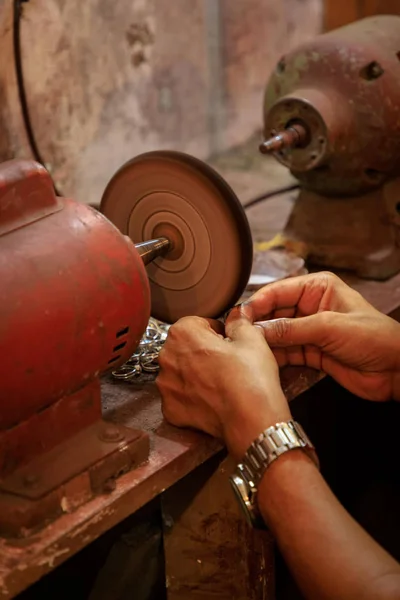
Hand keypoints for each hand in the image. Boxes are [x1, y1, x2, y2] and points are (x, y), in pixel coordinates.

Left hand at [156, 308, 290, 458]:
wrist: (251, 421)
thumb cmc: (251, 378)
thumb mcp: (252, 338)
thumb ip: (238, 321)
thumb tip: (236, 316)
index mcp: (182, 333)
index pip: (197, 323)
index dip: (216, 332)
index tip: (227, 342)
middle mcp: (166, 357)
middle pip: (185, 347)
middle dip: (202, 352)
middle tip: (226, 363)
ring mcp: (166, 386)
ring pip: (180, 372)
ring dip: (195, 374)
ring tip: (220, 382)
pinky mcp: (170, 409)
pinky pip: (179, 397)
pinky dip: (192, 398)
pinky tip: (212, 399)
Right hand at [245, 271, 399, 401]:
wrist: (397, 370)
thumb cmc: (376, 338)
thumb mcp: (330, 327)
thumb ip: (292, 328)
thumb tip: (259, 329)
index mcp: (318, 288)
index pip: (279, 291)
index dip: (258, 303)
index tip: (240, 316)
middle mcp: (311, 307)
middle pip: (274, 313)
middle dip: (258, 325)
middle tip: (238, 335)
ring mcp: (311, 331)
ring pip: (278, 334)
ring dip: (264, 343)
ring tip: (246, 350)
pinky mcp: (312, 352)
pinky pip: (286, 352)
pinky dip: (275, 358)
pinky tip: (262, 361)